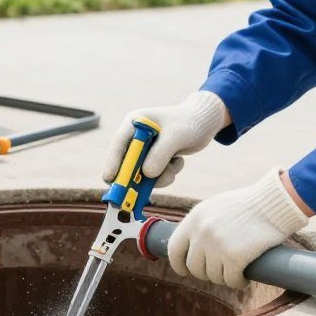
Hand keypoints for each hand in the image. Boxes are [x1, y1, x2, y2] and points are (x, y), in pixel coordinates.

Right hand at [102, 91, 227, 187]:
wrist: (206, 122)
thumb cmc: (190, 122)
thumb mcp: (176, 136)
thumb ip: (160, 154)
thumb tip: (147, 174)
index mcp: (136, 122)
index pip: (119, 144)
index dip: (112, 162)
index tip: (109, 179)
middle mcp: (138, 135)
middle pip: (128, 161)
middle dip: (134, 177)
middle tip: (132, 194)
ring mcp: (147, 147)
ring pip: (143, 171)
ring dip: (158, 176)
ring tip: (173, 167)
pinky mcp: (156, 157)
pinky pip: (156, 173)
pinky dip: (167, 173)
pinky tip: (178, 161)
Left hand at [167, 168, 308, 288]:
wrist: (272, 203)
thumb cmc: (247, 205)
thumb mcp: (215, 207)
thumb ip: (201, 225)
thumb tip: (192, 247)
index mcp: (194, 219)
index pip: (174, 248)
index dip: (178, 264)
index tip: (185, 271)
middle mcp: (201, 233)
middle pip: (194, 267)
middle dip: (207, 273)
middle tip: (221, 270)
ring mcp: (217, 246)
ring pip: (213, 276)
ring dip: (224, 277)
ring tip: (235, 270)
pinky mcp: (234, 258)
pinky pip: (231, 281)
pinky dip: (238, 282)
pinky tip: (244, 277)